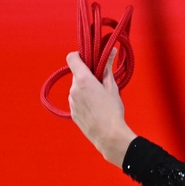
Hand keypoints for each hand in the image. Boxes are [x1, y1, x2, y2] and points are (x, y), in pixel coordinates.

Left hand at [67, 48, 136, 166]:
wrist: (108, 135)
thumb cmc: (112, 111)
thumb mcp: (112, 87)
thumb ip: (108, 68)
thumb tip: (110, 51)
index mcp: (83, 80)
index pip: (72, 58)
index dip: (80, 55)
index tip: (90, 59)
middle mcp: (73, 89)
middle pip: (77, 74)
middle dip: (88, 74)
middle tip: (102, 81)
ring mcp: (71, 102)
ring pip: (77, 87)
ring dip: (86, 88)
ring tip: (101, 98)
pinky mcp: (72, 112)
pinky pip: (77, 99)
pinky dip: (85, 99)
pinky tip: (96, 107)